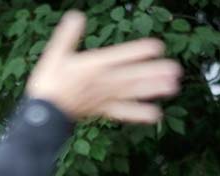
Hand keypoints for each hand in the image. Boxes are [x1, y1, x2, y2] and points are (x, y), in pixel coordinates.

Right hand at [26, 11, 181, 122]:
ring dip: (153, 90)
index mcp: (93, 65)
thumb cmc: (49, 82)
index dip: (139, 52)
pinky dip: (140, 114)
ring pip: (133, 92)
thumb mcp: (55, 54)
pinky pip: (124, 112)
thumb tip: (76, 15)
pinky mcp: (104, 110)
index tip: (157, 47)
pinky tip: (156, 115)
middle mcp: (103, 81)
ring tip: (173, 87)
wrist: (44, 112)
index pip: (121, 56)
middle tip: (175, 70)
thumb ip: (67, 35)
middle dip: (154, 72)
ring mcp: (105, 97)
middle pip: (132, 75)